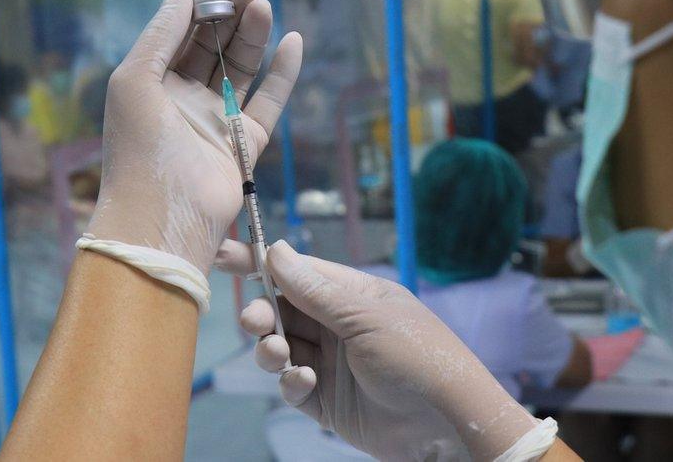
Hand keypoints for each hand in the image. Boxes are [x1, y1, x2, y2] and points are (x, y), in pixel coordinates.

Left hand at [87, 0, 302, 273]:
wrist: (162, 217)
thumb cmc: (138, 148)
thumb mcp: (134, 79)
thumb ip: (160, 34)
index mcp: (152, 85)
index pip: (179, 34)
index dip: (199, 5)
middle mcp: (183, 100)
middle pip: (213, 47)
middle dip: (230, 14)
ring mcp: (215, 122)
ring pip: (240, 69)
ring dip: (252, 36)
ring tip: (263, 4)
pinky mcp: (245, 144)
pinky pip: (268, 103)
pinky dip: (282, 74)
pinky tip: (292, 42)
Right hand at [215, 240, 538, 460]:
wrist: (447, 424)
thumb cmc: (418, 356)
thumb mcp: (365, 317)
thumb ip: (315, 289)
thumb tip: (276, 249)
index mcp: (351, 295)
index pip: (297, 272)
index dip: (260, 263)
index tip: (224, 255)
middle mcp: (337, 326)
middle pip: (282, 311)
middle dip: (263, 314)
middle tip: (255, 322)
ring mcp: (331, 364)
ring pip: (280, 348)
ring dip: (272, 349)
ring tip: (280, 354)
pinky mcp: (326, 401)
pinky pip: (292, 386)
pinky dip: (291, 382)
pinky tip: (305, 382)